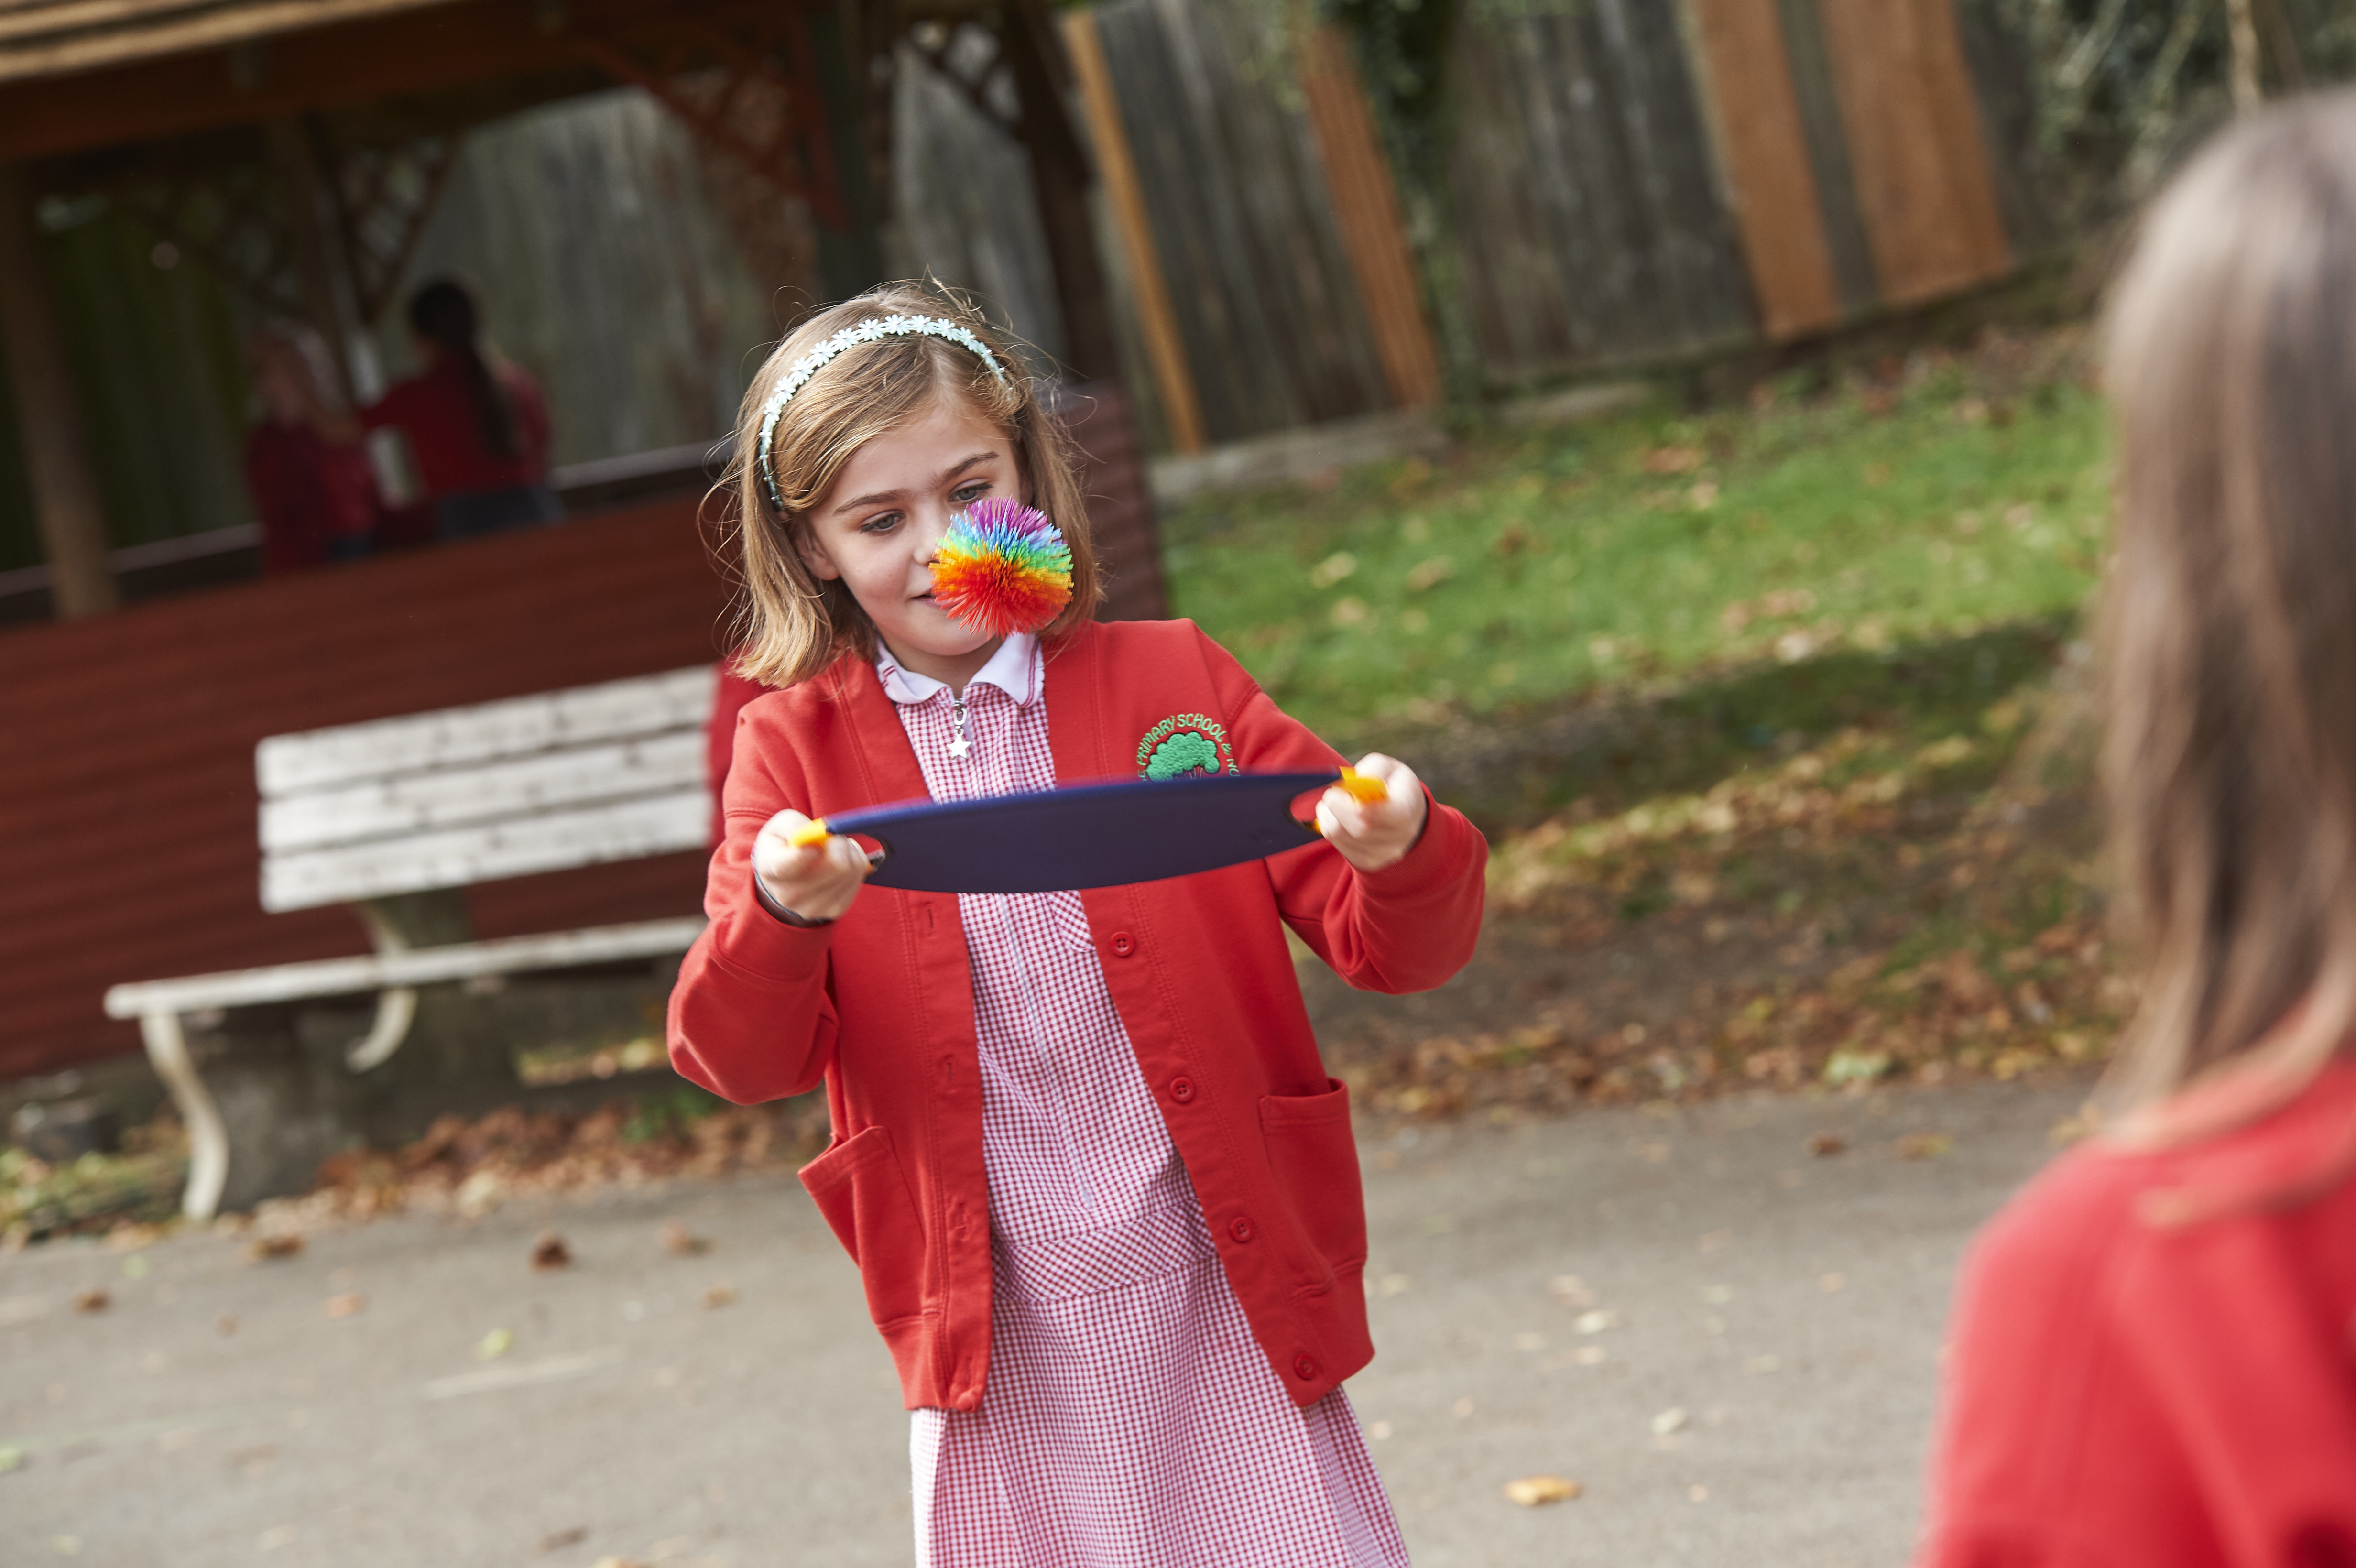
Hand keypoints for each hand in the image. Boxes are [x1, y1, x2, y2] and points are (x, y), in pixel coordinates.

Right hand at [752, 810, 871, 922]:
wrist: (787, 874)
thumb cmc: (785, 842)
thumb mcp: (782, 824)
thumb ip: (796, 825)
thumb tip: (820, 835)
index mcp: (768, 868)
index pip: (785, 866)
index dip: (803, 855)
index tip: (814, 846)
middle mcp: (788, 895)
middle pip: (835, 866)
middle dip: (838, 842)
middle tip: (830, 839)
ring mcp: (811, 907)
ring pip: (851, 869)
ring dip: (848, 853)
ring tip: (832, 851)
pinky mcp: (834, 910)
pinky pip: (858, 878)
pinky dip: (854, 864)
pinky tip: (839, 864)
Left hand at [1315, 754, 1428, 872]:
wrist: (1406, 816)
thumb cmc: (1393, 786)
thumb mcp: (1388, 768)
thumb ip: (1370, 770)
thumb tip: (1348, 782)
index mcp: (1407, 811)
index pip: (1386, 815)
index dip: (1361, 807)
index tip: (1342, 792)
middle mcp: (1399, 837)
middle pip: (1358, 828)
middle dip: (1336, 806)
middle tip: (1333, 793)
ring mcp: (1383, 854)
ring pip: (1339, 835)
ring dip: (1329, 814)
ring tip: (1338, 802)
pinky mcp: (1367, 861)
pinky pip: (1336, 843)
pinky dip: (1330, 825)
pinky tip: (1340, 817)